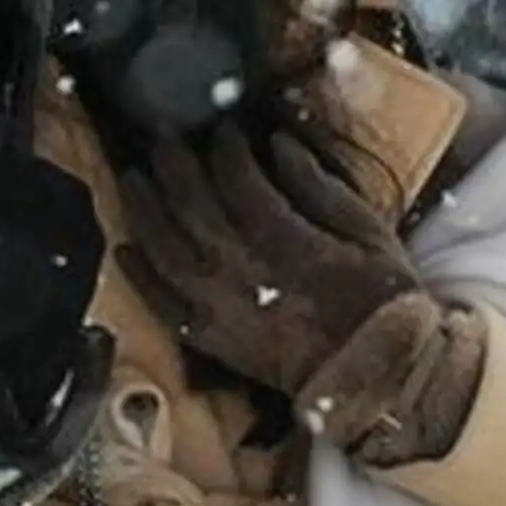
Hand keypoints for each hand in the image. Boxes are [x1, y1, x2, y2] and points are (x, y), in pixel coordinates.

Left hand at [118, 120, 482, 457]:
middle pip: (195, 211)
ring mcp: (223, 310)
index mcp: (290, 242)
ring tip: (132, 179)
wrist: (375, 377)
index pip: (241, 183)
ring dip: (146, 212)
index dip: (227, 150)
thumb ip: (321, 187)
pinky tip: (124, 249)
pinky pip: (164, 306)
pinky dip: (141, 277)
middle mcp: (246, 274)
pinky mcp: (213, 340)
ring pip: (169, 252)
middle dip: (176, 168)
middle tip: (164, 137)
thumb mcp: (369, 232)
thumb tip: (280, 144)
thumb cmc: (381, 299)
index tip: (223, 128)